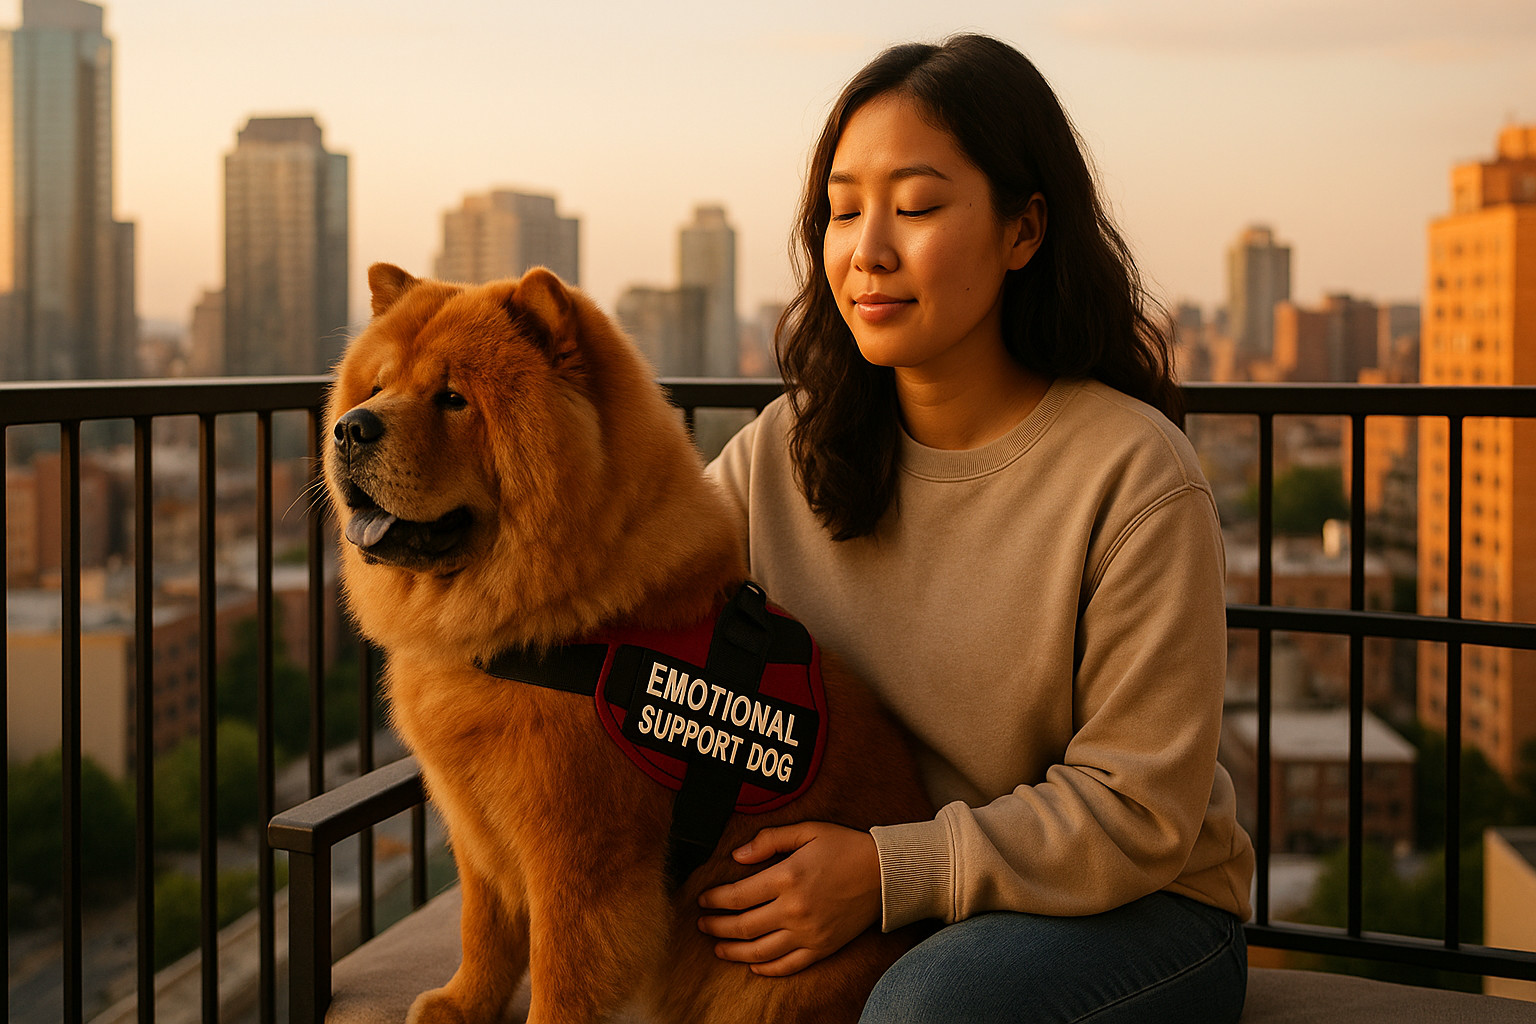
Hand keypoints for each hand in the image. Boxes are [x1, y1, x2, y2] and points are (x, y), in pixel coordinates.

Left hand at [696, 821, 881, 975]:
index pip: (737, 896)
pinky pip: (788, 965)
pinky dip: (767, 969)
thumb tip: (736, 855)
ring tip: (718, 947)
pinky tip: (752, 965)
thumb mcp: (807, 831)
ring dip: (733, 951)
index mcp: (788, 877)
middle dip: (716, 927)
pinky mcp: (822, 947)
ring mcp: (809, 932)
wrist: (885, 873)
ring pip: (760, 951)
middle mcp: (795, 909)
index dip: (714, 899)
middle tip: (702, 924)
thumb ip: (769, 840)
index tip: (702, 899)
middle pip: (743, 926)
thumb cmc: (845, 846)